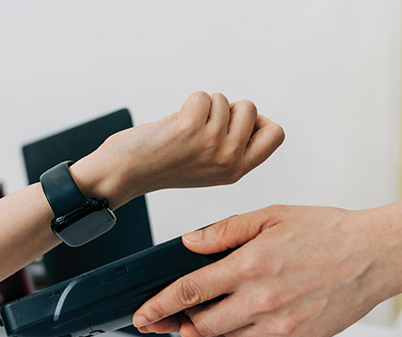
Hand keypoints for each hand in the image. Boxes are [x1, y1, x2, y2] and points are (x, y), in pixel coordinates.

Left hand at [70, 92, 284, 207]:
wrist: (125, 173)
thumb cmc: (162, 165)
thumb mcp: (209, 166)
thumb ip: (232, 147)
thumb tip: (248, 115)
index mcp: (237, 170)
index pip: (276, 135)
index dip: (258, 122)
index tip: (233, 125)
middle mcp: (229, 160)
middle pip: (251, 109)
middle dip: (227, 108)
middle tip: (203, 126)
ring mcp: (211, 144)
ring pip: (223, 100)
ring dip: (202, 106)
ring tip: (184, 129)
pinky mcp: (191, 128)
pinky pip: (202, 97)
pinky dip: (188, 103)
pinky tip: (174, 124)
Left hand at [132, 205, 397, 336]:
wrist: (376, 256)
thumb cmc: (327, 231)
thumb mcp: (272, 216)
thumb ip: (226, 231)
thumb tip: (189, 243)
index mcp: (250, 266)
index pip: (189, 292)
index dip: (158, 306)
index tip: (141, 316)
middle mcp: (263, 301)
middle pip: (203, 325)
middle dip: (180, 324)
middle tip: (168, 321)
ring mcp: (282, 325)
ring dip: (210, 330)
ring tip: (201, 320)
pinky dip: (244, 335)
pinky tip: (244, 321)